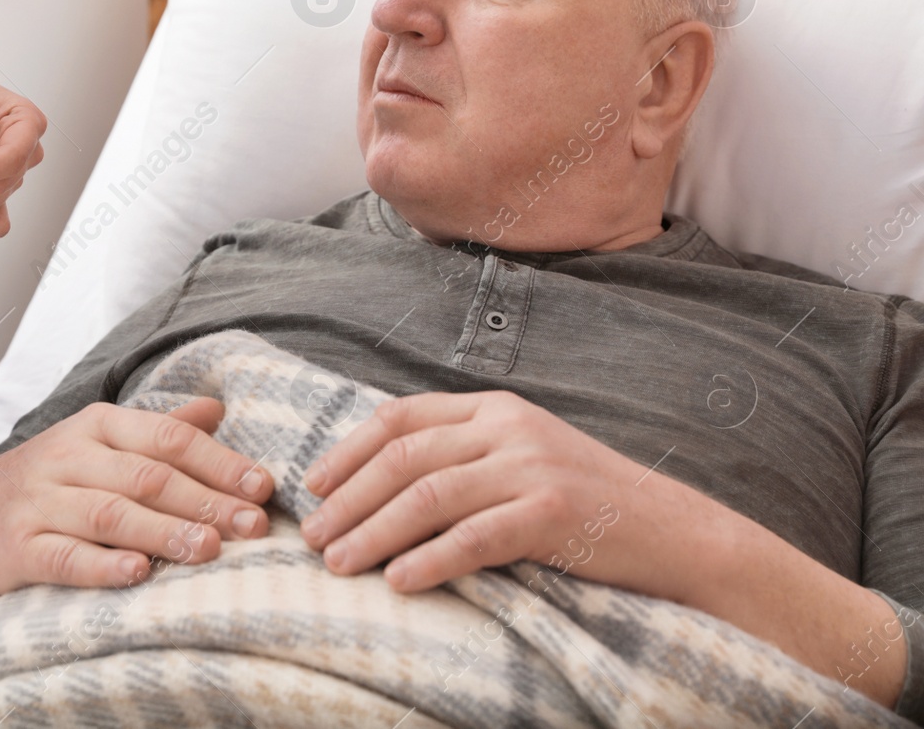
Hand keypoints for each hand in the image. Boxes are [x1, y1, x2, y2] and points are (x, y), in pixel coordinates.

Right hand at [0, 399, 273, 648]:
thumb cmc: (50, 484)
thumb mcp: (98, 444)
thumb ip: (157, 429)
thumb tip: (217, 407)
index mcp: (95, 426)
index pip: (166, 438)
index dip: (218, 461)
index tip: (262, 487)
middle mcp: (67, 457)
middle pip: (145, 476)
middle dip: (204, 501)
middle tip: (251, 526)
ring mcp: (39, 503)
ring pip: (109, 514)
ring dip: (162, 532)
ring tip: (208, 549)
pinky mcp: (16, 548)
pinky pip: (63, 557)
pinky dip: (101, 566)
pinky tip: (138, 573)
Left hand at [298, 390, 678, 594]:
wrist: (677, 534)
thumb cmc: (588, 504)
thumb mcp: (523, 458)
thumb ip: (464, 455)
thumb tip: (379, 480)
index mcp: (495, 408)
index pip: (401, 416)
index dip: (348, 450)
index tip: (312, 485)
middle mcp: (509, 427)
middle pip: (405, 456)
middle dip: (349, 497)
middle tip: (314, 537)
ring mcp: (532, 466)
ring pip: (429, 494)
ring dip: (374, 532)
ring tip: (339, 564)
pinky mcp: (553, 513)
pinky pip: (474, 537)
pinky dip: (430, 560)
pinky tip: (399, 582)